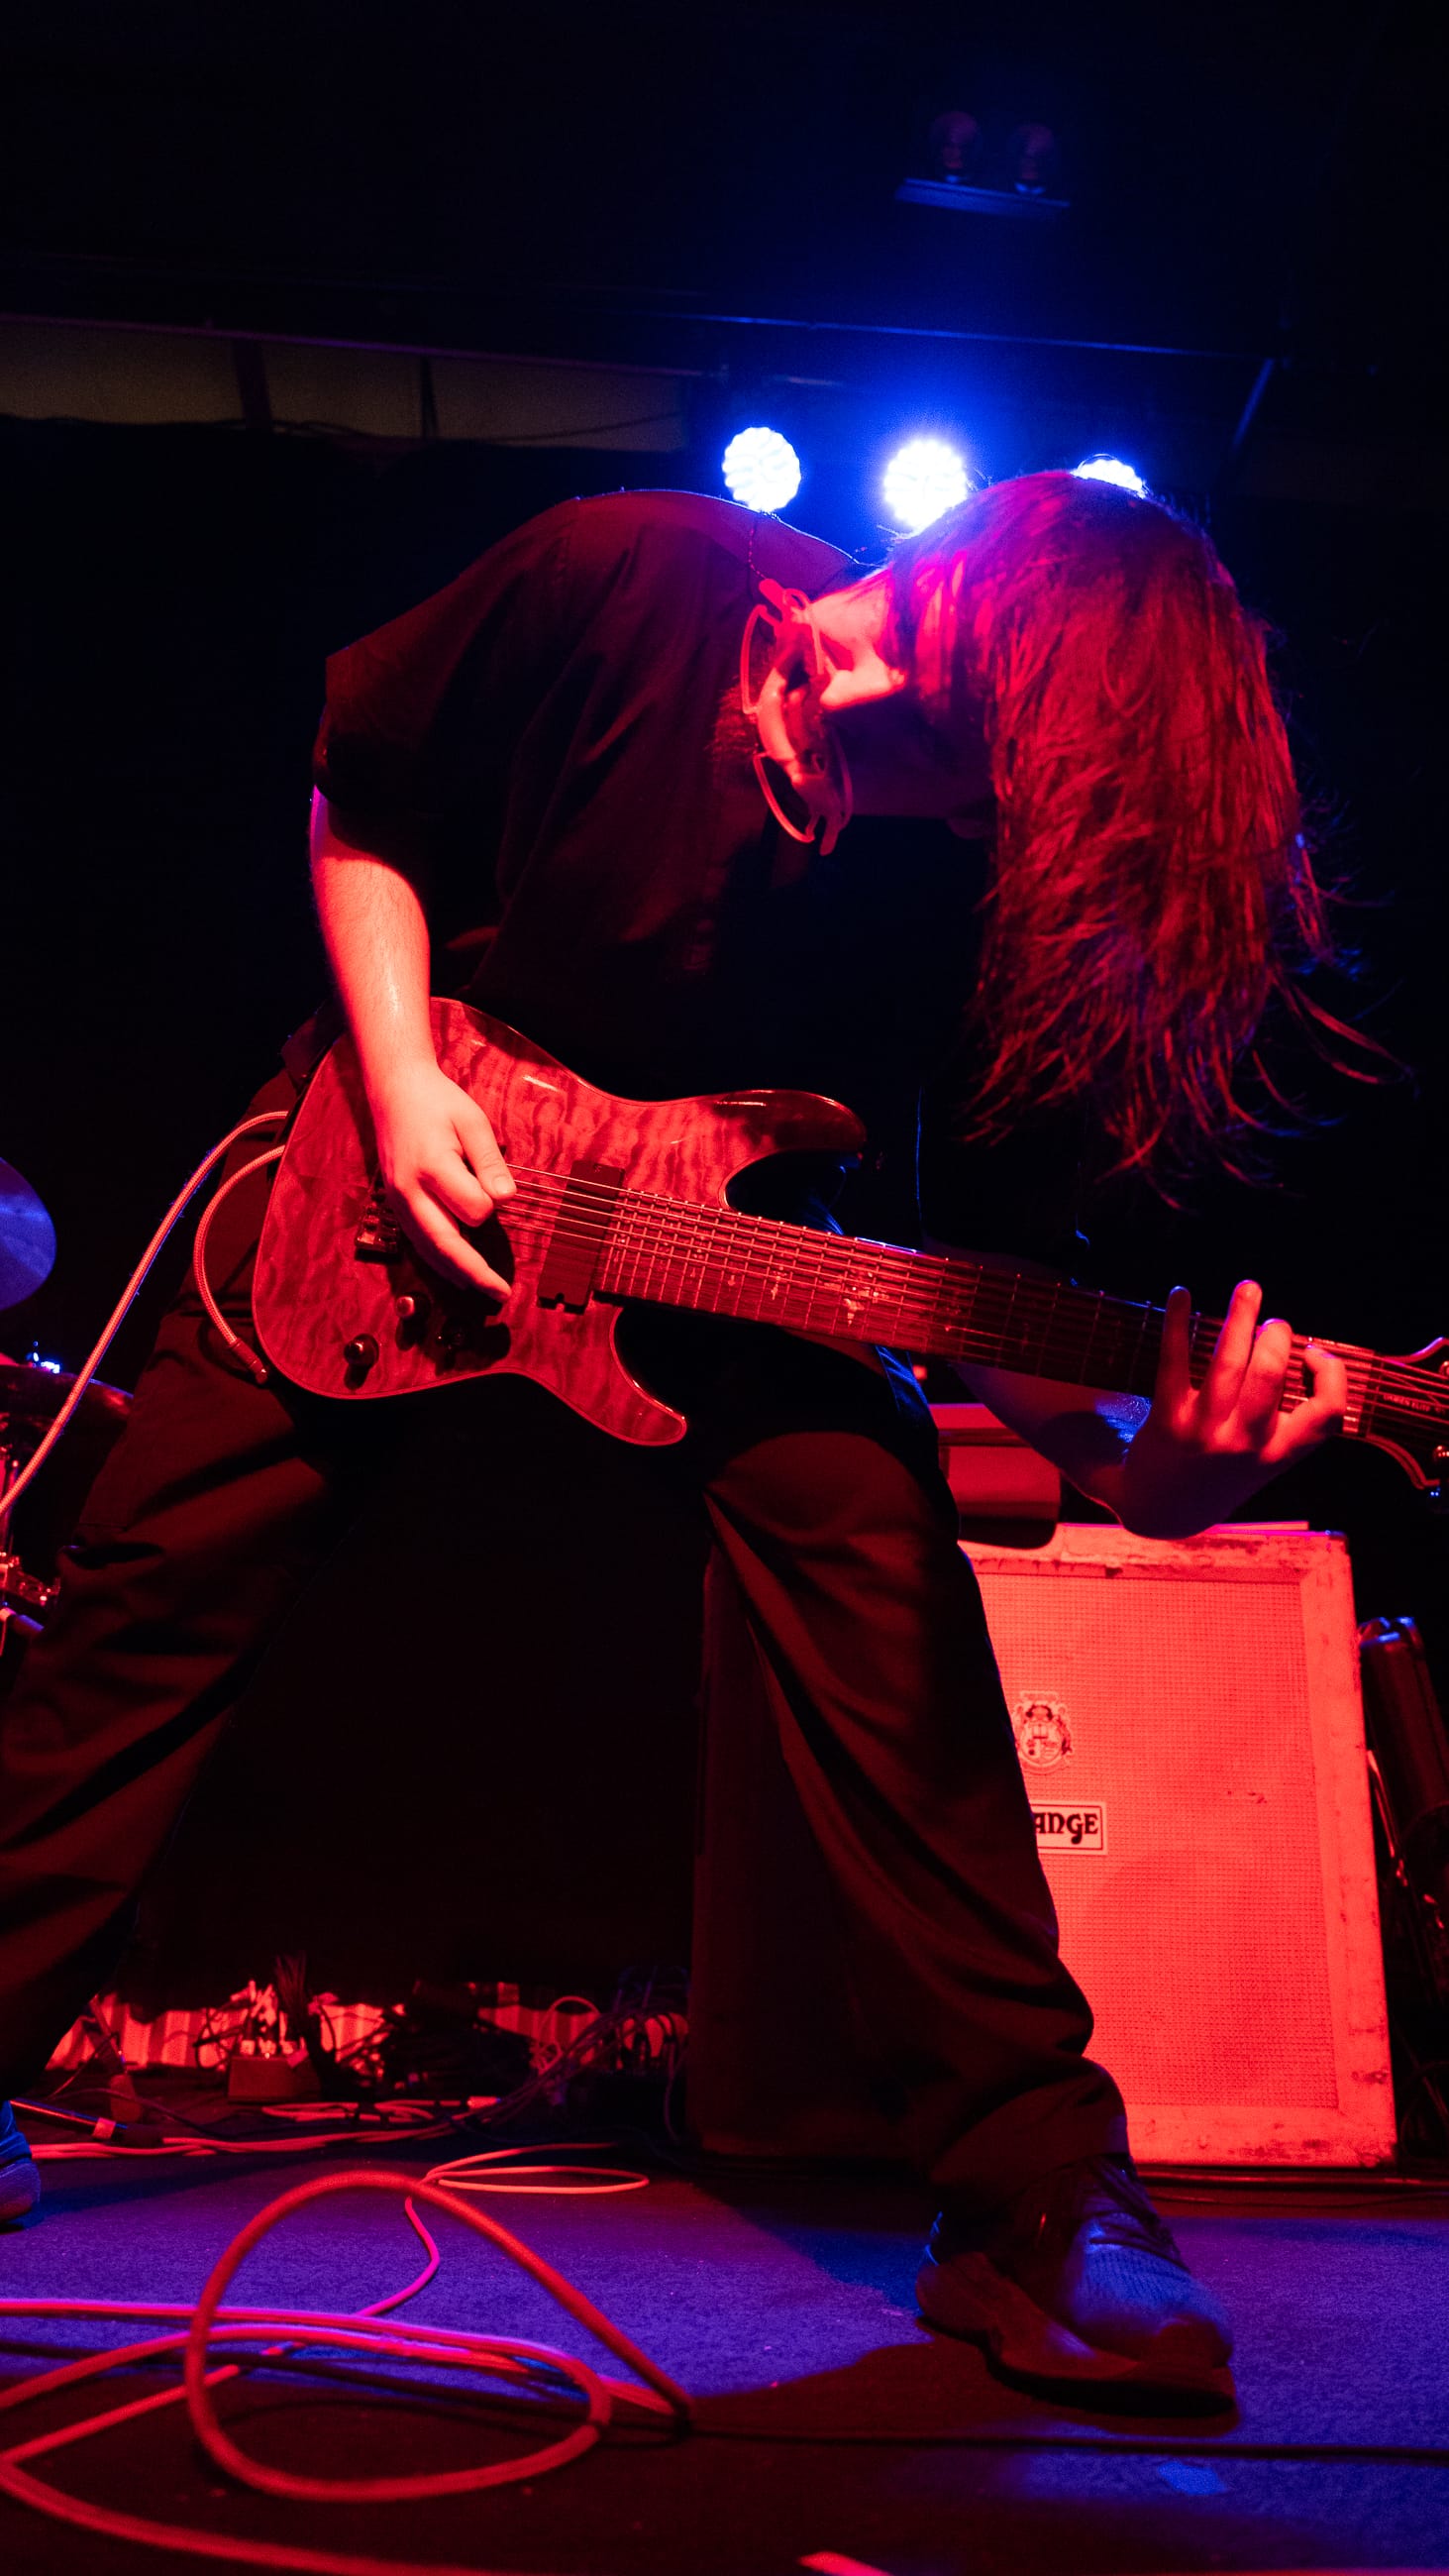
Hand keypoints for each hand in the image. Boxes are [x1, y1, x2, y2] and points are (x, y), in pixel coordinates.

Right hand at [370, 1061, 515, 1298]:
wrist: (394, 1091)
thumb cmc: (438, 1103)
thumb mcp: (473, 1122)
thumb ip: (490, 1162)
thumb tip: (506, 1200)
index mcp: (432, 1166)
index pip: (473, 1208)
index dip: (492, 1204)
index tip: (497, 1187)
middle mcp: (409, 1191)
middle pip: (445, 1244)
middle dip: (475, 1273)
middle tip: (501, 1293)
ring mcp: (398, 1201)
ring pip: (428, 1250)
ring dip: (457, 1272)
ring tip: (483, 1289)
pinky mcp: (395, 1205)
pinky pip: (417, 1242)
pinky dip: (439, 1260)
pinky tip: (457, 1271)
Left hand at [1118, 1280, 1346, 1537]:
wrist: (1162, 1511)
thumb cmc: (1220, 1472)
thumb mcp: (1263, 1462)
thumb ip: (1286, 1422)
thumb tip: (1300, 1355)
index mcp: (1276, 1454)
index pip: (1327, 1415)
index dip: (1330, 1377)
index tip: (1313, 1354)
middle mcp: (1243, 1444)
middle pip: (1269, 1376)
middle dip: (1276, 1338)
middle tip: (1275, 1324)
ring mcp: (1204, 1432)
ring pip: (1227, 1363)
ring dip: (1241, 1316)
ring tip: (1249, 1289)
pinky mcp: (1167, 1420)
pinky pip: (1174, 1361)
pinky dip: (1177, 1322)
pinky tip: (1180, 1294)